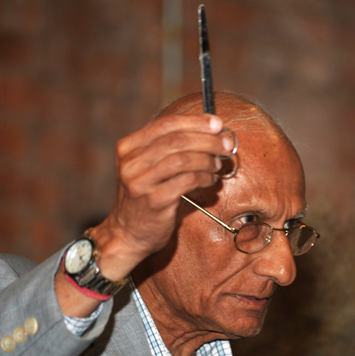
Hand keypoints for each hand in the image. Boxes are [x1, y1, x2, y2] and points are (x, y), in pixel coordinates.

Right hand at [90, 114, 232, 280]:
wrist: (128, 233)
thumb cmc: (146, 197)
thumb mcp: (147, 167)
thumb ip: (170, 149)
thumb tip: (211, 131)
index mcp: (128, 147)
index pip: (165, 124)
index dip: (195, 122)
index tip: (217, 123)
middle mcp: (131, 162)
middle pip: (177, 140)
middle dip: (207, 140)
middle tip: (225, 144)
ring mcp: (140, 182)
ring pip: (183, 159)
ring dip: (207, 159)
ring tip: (218, 165)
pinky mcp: (154, 200)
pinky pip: (187, 181)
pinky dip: (204, 177)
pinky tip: (210, 180)